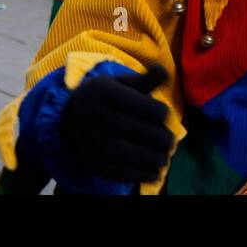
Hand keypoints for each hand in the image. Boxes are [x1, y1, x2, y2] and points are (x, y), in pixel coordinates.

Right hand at [60, 65, 173, 183]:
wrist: (75, 116)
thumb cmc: (111, 96)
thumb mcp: (124, 83)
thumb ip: (146, 80)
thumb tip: (164, 72)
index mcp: (102, 91)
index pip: (134, 103)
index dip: (157, 110)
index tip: (166, 114)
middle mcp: (91, 115)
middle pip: (129, 129)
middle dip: (157, 137)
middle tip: (172, 142)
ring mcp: (88, 140)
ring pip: (121, 152)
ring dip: (149, 158)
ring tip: (165, 159)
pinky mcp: (91, 161)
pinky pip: (114, 171)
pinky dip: (137, 174)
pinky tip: (154, 173)